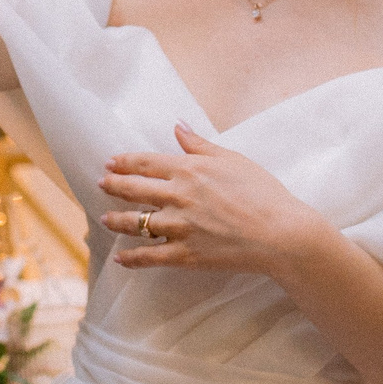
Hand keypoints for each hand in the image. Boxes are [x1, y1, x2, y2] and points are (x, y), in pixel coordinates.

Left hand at [97, 123, 334, 277]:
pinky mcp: (185, 255)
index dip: (124, 162)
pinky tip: (120, 258)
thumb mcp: (232, 159)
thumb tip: (178, 125)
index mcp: (188, 170)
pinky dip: (132, 258)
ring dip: (116, 221)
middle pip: (134, 190)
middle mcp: (177, 197)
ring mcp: (179, 227)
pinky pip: (150, 256)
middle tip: (101, 185)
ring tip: (104, 219)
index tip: (110, 162)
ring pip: (136, 224)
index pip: (145, 163)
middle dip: (113, 186)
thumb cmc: (263, 193)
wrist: (281, 233)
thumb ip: (199, 144)